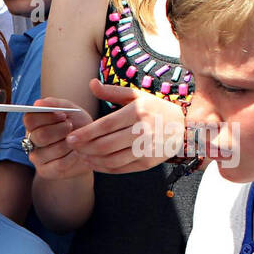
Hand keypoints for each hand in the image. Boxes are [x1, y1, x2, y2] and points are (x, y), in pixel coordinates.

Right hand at [23, 97, 95, 179]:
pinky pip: (59, 164)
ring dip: (69, 143)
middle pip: (40, 136)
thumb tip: (37, 103)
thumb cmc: (79, 126)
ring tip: (77, 140)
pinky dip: (72, 157)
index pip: (30, 119)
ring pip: (50, 150)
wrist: (91, 147)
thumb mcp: (71, 110)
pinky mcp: (45, 171)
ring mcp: (37, 158)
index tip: (63, 115)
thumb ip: (55, 104)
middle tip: (71, 127)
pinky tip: (78, 152)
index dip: (47, 117)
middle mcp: (31, 141)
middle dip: (60, 130)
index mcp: (34, 125)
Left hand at [60, 80, 184, 173]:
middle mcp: (143, 131)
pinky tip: (94, 163)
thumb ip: (112, 91)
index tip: (70, 138)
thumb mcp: (136, 96)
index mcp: (137, 112)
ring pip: (111, 159)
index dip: (85, 134)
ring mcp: (146, 149)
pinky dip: (103, 168)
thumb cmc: (154, 109)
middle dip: (84, 148)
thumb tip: (91, 84)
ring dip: (91, 160)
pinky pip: (120, 169)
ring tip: (81, 155)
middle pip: (105, 145)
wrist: (183, 127)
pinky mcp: (148, 163)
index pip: (105, 126)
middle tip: (73, 147)